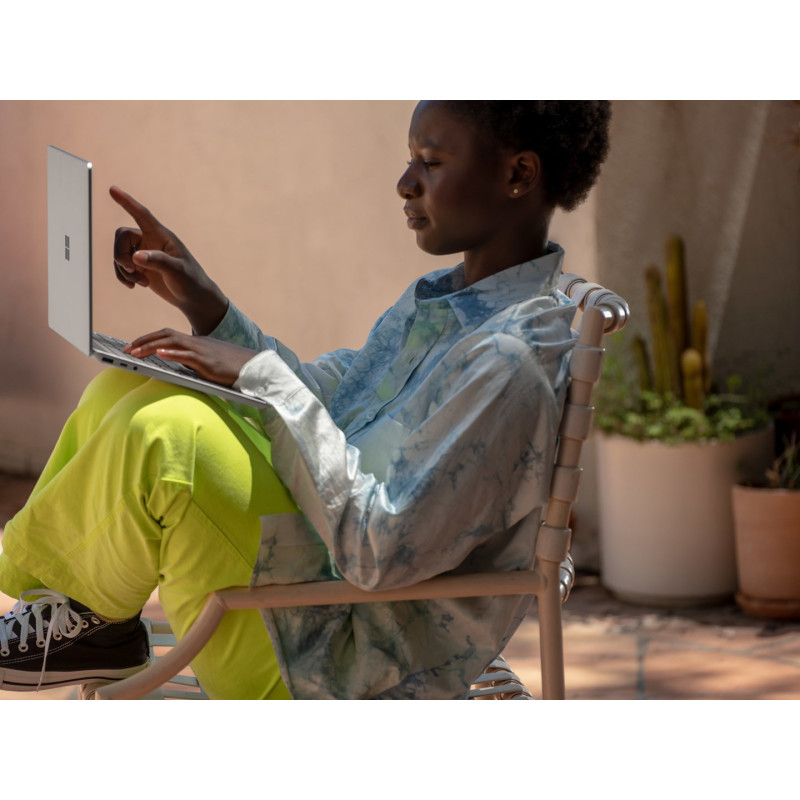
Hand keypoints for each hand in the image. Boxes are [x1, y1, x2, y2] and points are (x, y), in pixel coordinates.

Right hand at [110, 186, 228, 334]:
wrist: (193, 298)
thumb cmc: (191, 281)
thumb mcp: (177, 271)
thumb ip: (158, 261)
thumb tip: (136, 257)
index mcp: (162, 236)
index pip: (142, 215)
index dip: (127, 202)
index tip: (112, 189)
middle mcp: (150, 241)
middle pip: (122, 236)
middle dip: (120, 254)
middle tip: (131, 270)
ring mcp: (144, 254)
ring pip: (119, 252)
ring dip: (123, 269)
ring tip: (139, 283)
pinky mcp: (140, 267)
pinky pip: (120, 266)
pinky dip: (123, 276)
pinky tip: (135, 286)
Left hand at [125, 329, 256, 386]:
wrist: (254, 367)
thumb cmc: (232, 368)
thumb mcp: (209, 363)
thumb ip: (193, 362)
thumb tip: (178, 367)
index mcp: (196, 342)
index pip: (167, 335)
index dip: (149, 338)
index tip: (133, 345)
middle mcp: (196, 343)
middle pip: (165, 335)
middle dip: (143, 340)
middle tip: (125, 348)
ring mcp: (202, 351)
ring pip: (171, 342)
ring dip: (150, 346)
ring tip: (134, 352)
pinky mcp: (207, 362)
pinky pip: (186, 355)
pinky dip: (172, 353)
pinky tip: (159, 353)